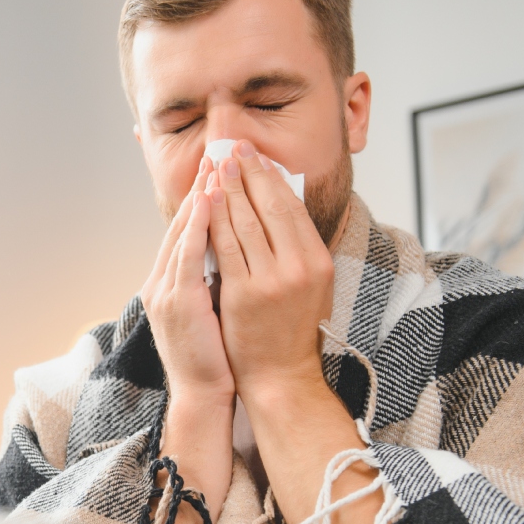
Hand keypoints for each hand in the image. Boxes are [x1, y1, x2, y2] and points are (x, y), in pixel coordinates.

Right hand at [140, 156, 235, 403]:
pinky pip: (188, 253)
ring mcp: (164, 291)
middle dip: (199, 188)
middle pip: (179, 225)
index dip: (200, 199)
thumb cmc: (217, 356)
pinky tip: (211, 201)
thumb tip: (236, 249)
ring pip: (182, 233)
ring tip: (214, 166)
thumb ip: (214, 278)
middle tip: (216, 154)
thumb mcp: (212, 309)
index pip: (183, 231)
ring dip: (199, 196)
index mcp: (166, 285)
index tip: (217, 171)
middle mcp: (160, 283)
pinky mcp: (177, 301)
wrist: (205, 395)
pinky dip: (198, 224)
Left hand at [207, 140, 334, 399]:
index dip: (272, 177)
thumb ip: (294, 247)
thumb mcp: (306, 283)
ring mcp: (272, 280)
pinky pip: (225, 247)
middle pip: (270, 207)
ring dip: (229, 189)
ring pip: (246, 222)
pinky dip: (214, 220)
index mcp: (318, 261)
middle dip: (249, 173)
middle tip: (233, 148)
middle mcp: (300, 267)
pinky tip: (205, 201)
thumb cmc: (289, 328)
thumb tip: (280, 203)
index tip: (256, 155)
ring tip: (217, 166)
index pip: (292, 207)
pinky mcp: (244, 294)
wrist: (279, 375)